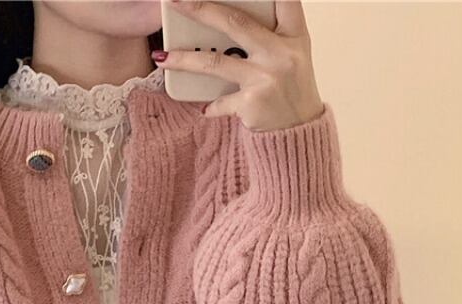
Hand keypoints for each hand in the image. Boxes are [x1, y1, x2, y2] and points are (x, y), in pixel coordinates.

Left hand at [152, 0, 324, 129]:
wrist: (299, 132)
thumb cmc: (292, 90)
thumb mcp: (292, 55)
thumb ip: (271, 33)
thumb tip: (229, 18)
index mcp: (293, 35)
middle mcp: (280, 53)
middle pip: (234, 22)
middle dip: (200, 8)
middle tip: (174, 1)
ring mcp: (264, 77)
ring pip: (215, 62)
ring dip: (184, 59)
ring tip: (162, 57)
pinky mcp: (251, 103)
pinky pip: (219, 101)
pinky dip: (210, 106)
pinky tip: (204, 109)